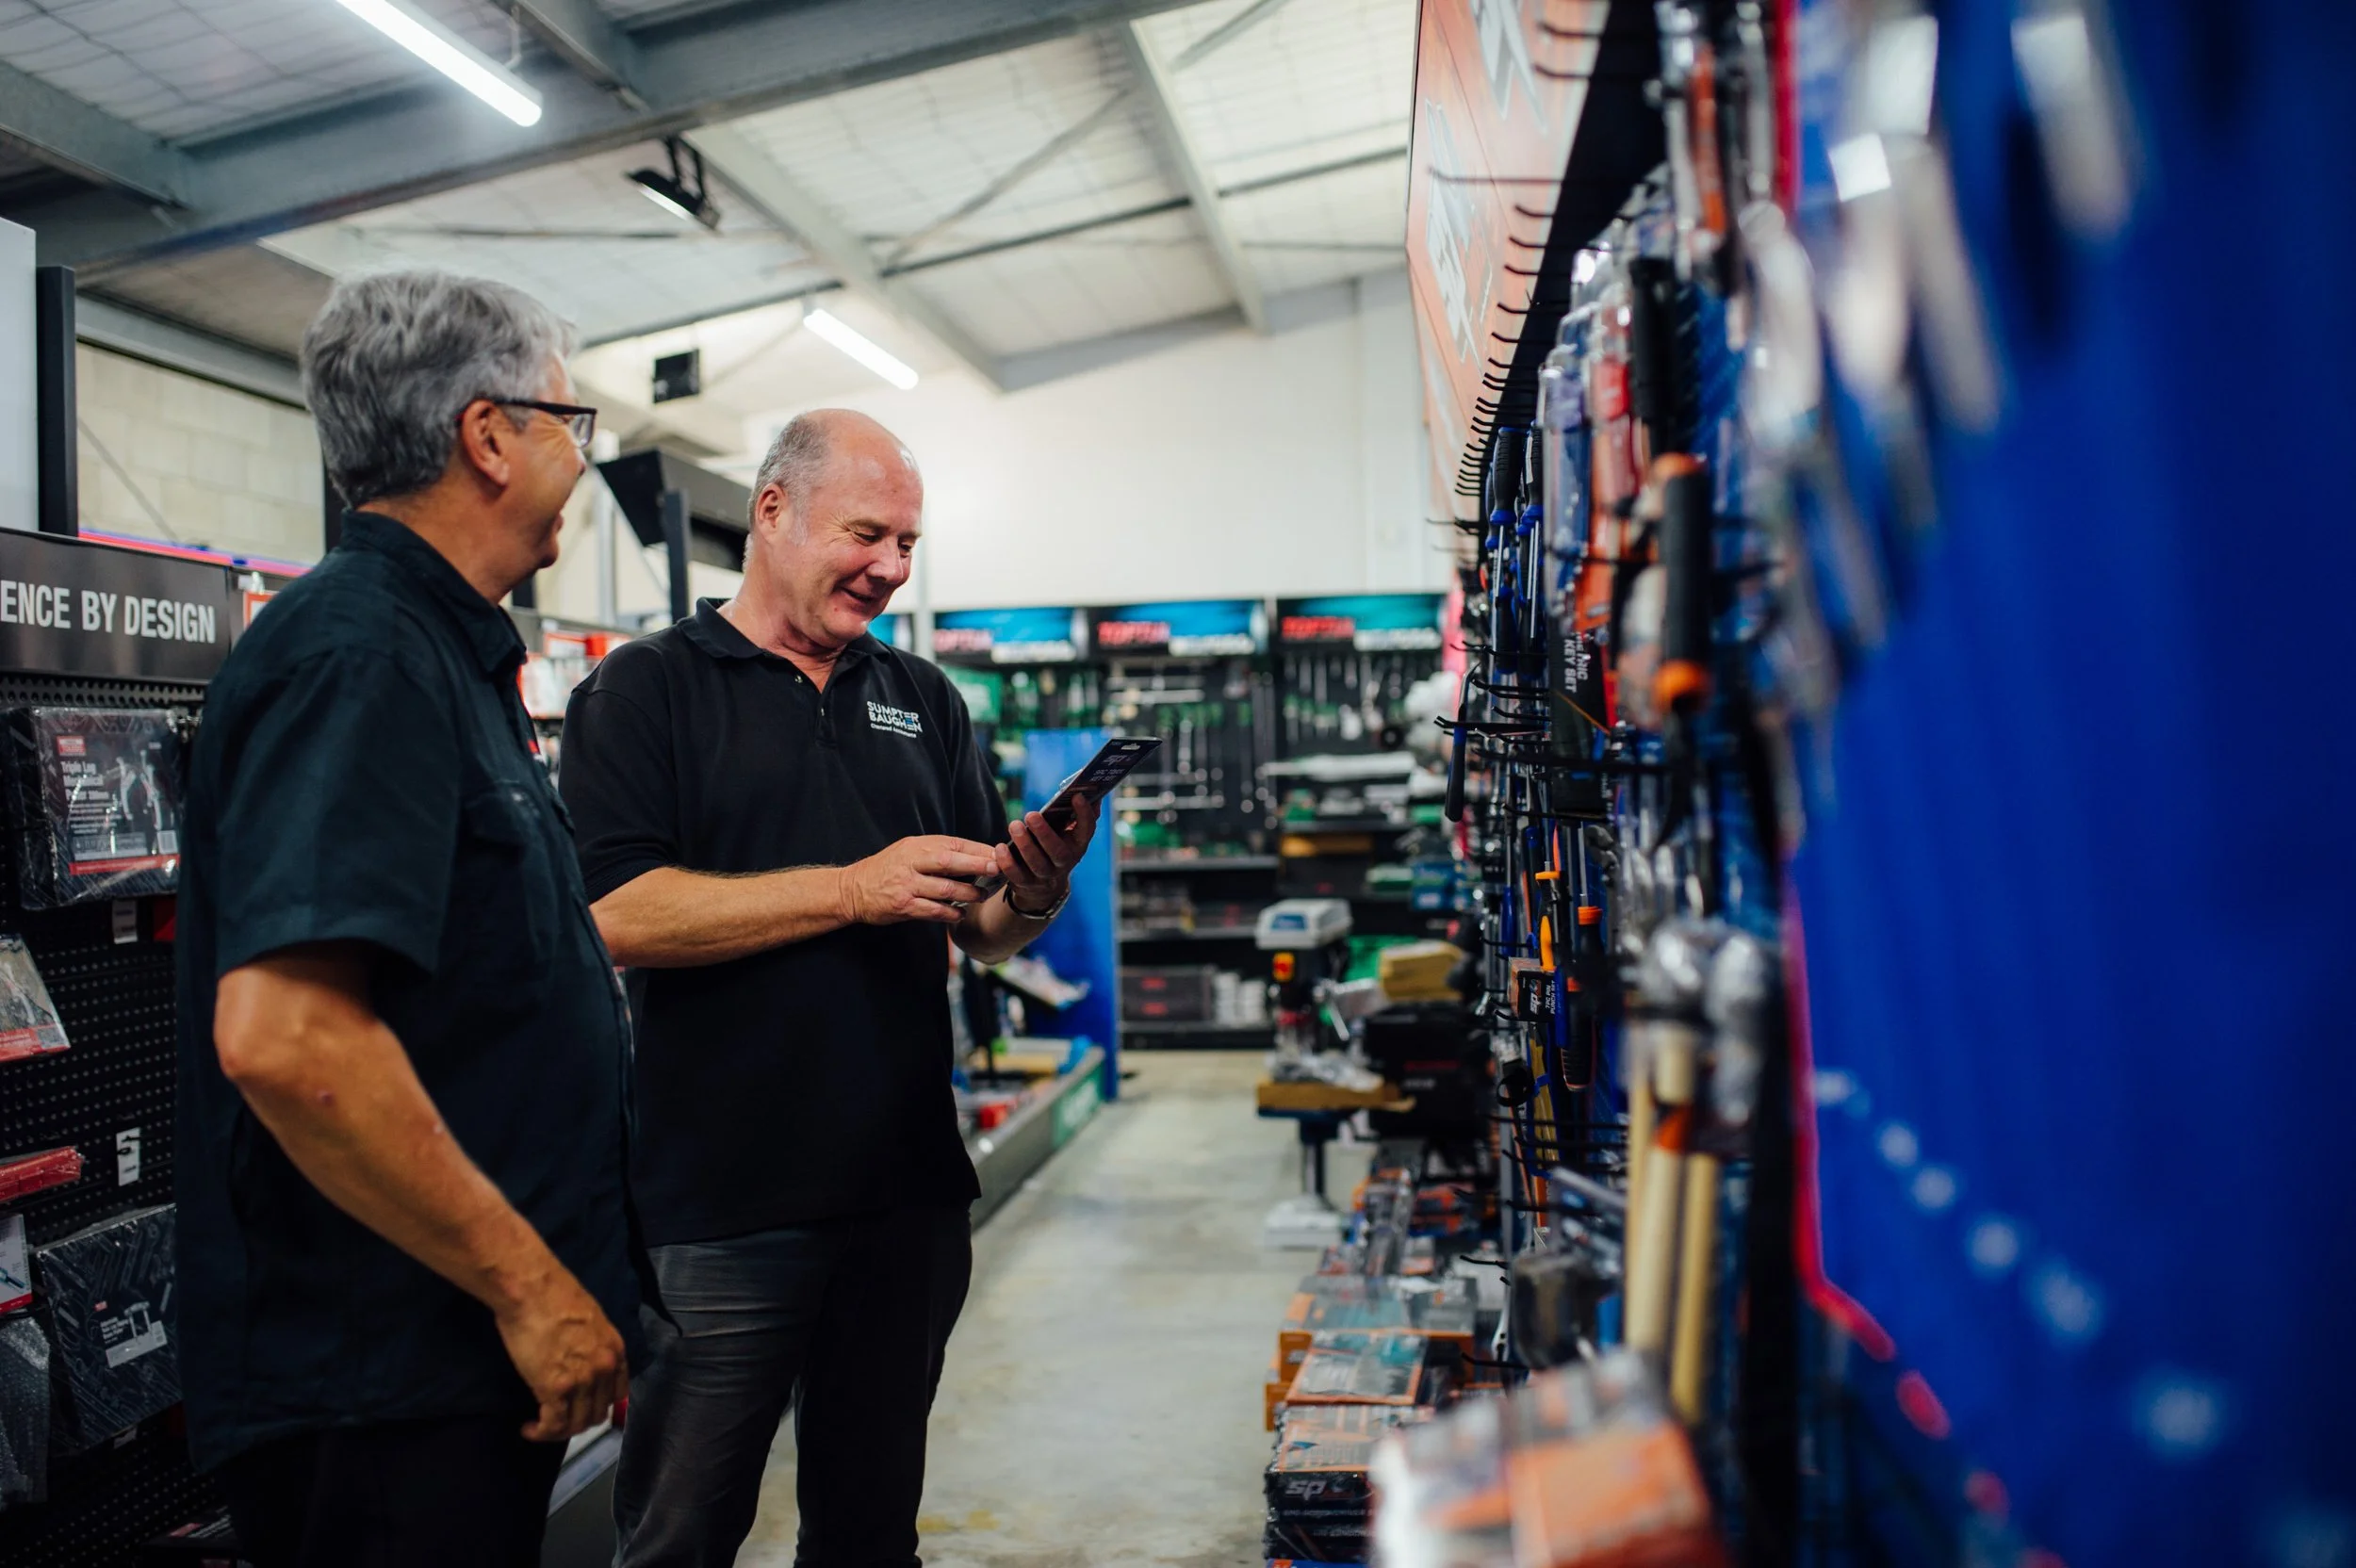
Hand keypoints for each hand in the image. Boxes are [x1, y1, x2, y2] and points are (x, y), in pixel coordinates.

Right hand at [494, 1266, 628, 1441]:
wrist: (532, 1290)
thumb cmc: (553, 1296)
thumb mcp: (588, 1319)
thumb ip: (590, 1343)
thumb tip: (579, 1357)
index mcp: (615, 1350)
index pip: (617, 1394)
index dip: (597, 1405)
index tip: (580, 1406)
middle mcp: (605, 1369)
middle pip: (597, 1413)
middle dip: (577, 1421)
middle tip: (556, 1418)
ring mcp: (583, 1381)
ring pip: (576, 1424)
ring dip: (558, 1431)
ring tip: (539, 1426)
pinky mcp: (556, 1389)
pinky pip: (553, 1425)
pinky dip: (541, 1433)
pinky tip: (528, 1429)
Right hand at [839, 835, 998, 924]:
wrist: (852, 889)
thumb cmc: (887, 869)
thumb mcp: (907, 850)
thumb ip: (935, 852)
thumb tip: (973, 856)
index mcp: (915, 846)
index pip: (952, 843)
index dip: (977, 849)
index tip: (997, 853)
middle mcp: (911, 863)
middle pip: (951, 861)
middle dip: (977, 865)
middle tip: (998, 869)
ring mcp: (907, 885)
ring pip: (945, 888)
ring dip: (969, 892)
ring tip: (982, 895)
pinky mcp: (903, 906)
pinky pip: (933, 910)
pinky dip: (951, 912)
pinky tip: (961, 913)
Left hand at [998, 794, 1098, 916]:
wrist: (1045, 887)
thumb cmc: (1056, 848)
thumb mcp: (1069, 834)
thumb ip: (1078, 815)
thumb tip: (1087, 791)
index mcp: (1077, 845)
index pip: (1086, 830)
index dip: (1084, 814)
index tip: (1077, 796)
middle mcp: (1064, 862)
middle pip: (1058, 851)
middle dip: (1044, 833)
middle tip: (1031, 815)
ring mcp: (1045, 875)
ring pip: (1037, 863)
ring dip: (1025, 844)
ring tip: (1014, 825)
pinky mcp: (1026, 884)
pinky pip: (1016, 875)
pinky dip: (1007, 862)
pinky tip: (1001, 847)